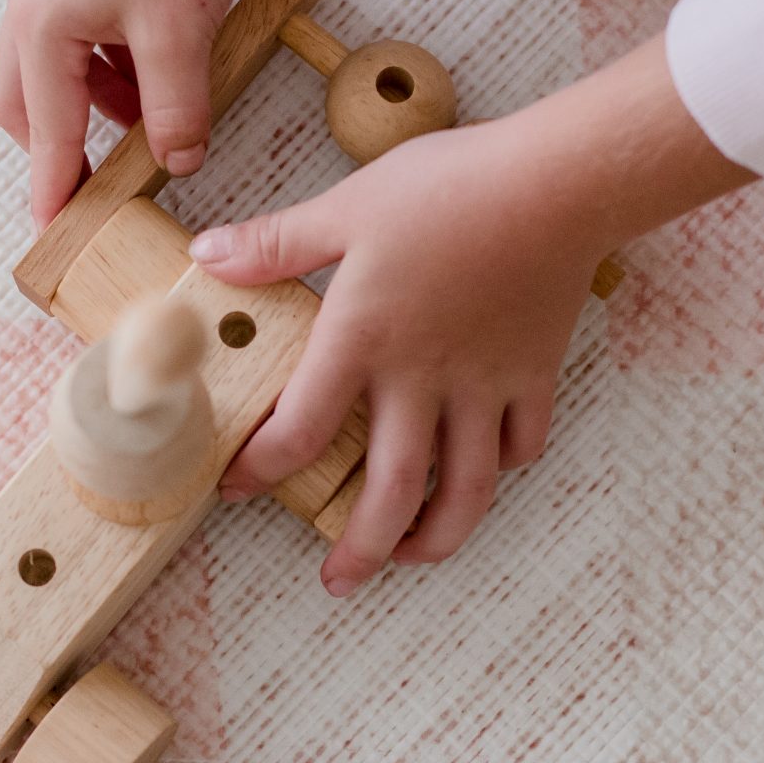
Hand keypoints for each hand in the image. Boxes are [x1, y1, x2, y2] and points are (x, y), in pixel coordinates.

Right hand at [0, 0, 259, 226]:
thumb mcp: (184, 37)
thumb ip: (176, 113)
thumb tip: (177, 162)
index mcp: (40, 24)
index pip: (45, 133)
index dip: (54, 189)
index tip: (54, 236)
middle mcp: (30, 2)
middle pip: (25, 105)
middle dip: (60, 149)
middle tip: (102, 189)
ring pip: (55, 73)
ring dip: (94, 109)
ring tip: (150, 126)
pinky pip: (80, 40)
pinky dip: (109, 73)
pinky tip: (156, 76)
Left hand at [190, 121, 610, 593]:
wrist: (558, 182)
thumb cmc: (449, 187)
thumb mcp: (348, 206)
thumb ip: (276, 243)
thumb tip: (205, 254)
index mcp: (363, 340)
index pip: (299, 428)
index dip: (262, 469)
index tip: (238, 487)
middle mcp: (423, 379)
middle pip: (393, 490)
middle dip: (362, 548)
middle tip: (339, 580)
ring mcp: (485, 384)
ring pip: (466, 489)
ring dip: (437, 537)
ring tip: (411, 557)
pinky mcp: (534, 375)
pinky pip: (520, 443)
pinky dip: (501, 468)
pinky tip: (482, 472)